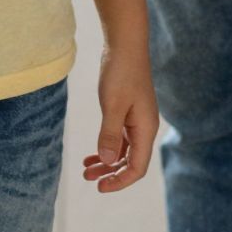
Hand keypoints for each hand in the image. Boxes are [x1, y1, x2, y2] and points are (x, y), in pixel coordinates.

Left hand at [83, 44, 159, 193]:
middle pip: (131, 162)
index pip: (138, 167)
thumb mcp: (113, 105)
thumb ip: (110, 134)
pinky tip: (92, 153)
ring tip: (86, 169)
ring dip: (107, 162)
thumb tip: (108, 162)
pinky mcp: (129, 112)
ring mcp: (137, 120)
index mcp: (145, 129)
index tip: (99, 187)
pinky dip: (107, 147)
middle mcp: (144, 127)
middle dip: (111, 174)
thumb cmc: (120, 72)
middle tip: (88, 179)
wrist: (125, 43)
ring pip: (124, 151)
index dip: (120, 181)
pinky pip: (120, 138)